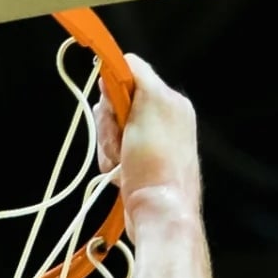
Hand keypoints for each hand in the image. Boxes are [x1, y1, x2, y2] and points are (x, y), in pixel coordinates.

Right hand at [95, 53, 200, 220]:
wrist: (159, 213)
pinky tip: (120, 174)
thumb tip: (115, 64)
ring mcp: (149, 143)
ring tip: (121, 162)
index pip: (130, 73)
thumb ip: (136, 75)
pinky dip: (110, 162)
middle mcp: (162, 118)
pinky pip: (111, 153)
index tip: (113, 108)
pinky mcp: (138, 165)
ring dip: (107, 146)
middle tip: (121, 142)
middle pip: (115, 104)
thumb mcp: (150, 103)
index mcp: (170, 100)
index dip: (114, 88)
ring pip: (109, 130)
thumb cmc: (158, 163)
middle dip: (109, 124)